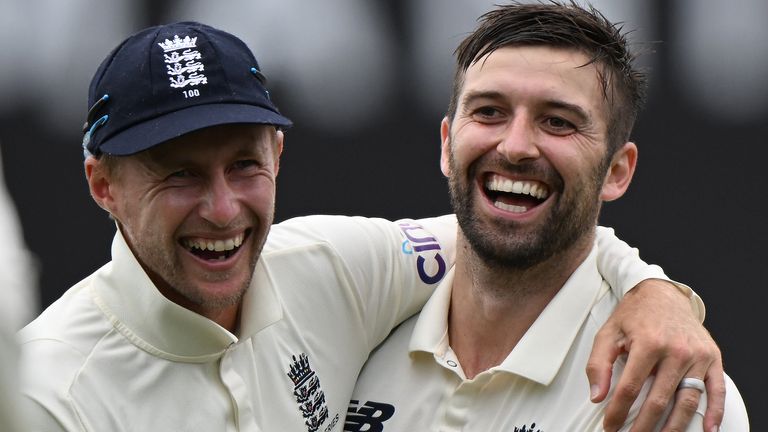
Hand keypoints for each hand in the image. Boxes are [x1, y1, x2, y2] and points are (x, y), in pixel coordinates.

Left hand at [586, 279, 724, 430]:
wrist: (662, 293)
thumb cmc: (634, 315)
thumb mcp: (608, 333)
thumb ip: (599, 364)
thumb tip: (597, 396)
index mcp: (648, 343)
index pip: (631, 388)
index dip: (618, 411)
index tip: (610, 425)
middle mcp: (675, 350)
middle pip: (659, 400)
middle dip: (643, 426)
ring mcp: (697, 355)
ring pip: (687, 400)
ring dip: (673, 426)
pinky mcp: (712, 358)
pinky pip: (716, 390)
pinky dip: (714, 412)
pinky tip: (706, 430)